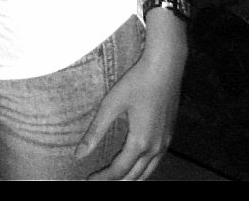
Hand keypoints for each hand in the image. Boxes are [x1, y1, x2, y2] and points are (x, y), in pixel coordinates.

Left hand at [75, 51, 183, 180]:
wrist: (166, 67)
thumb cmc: (137, 82)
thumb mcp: (111, 105)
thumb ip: (95, 131)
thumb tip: (78, 154)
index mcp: (140, 142)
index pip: (118, 171)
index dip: (102, 178)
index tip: (88, 180)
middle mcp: (156, 148)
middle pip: (134, 176)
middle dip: (116, 182)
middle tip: (99, 181)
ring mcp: (165, 142)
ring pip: (148, 172)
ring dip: (131, 179)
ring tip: (115, 180)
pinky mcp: (169, 135)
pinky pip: (156, 161)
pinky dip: (143, 169)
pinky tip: (135, 164)